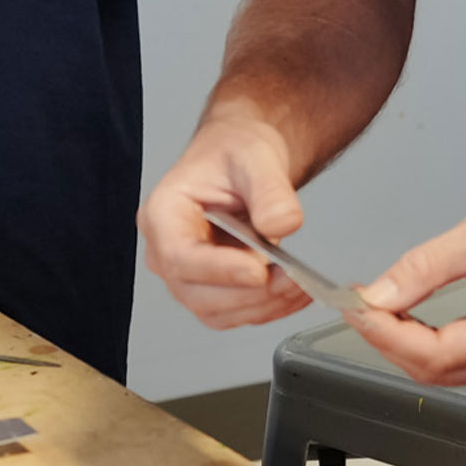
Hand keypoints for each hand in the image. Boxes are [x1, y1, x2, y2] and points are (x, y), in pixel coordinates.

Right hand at [138, 112, 311, 327]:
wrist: (243, 160)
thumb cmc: (234, 151)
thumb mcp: (255, 156)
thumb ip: (269, 190)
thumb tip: (282, 224)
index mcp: (163, 214)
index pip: (180, 255)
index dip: (219, 269)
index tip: (259, 270)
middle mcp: (167, 250)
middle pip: (197, 293)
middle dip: (249, 293)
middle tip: (293, 280)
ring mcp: (187, 275)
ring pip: (218, 312)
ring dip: (263, 306)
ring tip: (302, 285)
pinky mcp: (212, 289)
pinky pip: (236, 313)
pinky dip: (268, 309)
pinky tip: (296, 291)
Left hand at [346, 182, 465, 384]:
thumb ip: (423, 269)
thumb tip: (378, 296)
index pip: (432, 353)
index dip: (386, 334)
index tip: (357, 308)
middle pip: (433, 370)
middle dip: (388, 340)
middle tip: (358, 307)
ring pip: (442, 372)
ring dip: (403, 345)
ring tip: (375, 311)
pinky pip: (458, 363)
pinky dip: (425, 345)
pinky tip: (406, 321)